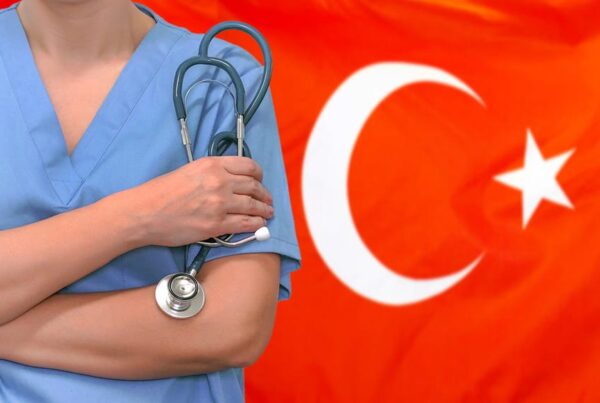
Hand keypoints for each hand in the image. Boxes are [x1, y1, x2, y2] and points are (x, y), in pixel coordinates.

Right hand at [121, 156, 273, 246]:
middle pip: (254, 186)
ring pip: (253, 205)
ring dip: (264, 209)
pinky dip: (256, 224)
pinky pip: (245, 223)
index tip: (260, 180)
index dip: (258, 174)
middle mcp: (219, 181)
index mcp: (212, 165)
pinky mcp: (216, 224)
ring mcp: (219, 203)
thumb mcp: (189, 171)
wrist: (144, 212)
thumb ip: (212, 172)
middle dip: (264, 193)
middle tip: (267, 199)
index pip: (248, 165)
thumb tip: (231, 179)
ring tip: (268, 212)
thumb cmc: (161, 192)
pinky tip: (260, 225)